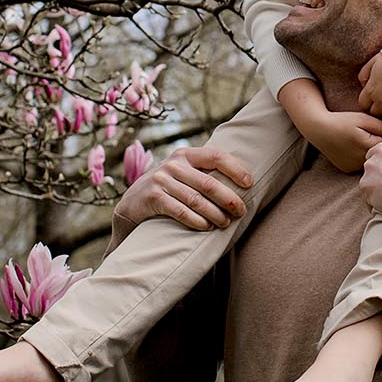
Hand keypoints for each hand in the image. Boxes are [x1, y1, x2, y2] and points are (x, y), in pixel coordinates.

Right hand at [113, 146, 254, 230]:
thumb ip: (203, 173)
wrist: (132, 203)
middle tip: (241, 211)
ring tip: (225, 223)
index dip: (235, 169)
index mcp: (185, 154)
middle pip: (208, 183)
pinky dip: (196, 221)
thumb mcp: (182, 173)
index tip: (249, 183)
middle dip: (229, 199)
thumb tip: (242, 183)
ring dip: (215, 214)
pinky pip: (180, 211)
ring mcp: (161, 180)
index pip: (216, 156)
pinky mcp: (153, 197)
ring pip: (196, 200)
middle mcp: (173, 164)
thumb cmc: (167, 188)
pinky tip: (206, 227)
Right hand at [301, 109, 381, 171]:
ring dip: (376, 157)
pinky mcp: (348, 170)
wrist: (319, 129)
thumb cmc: (343, 121)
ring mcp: (354, 167)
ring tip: (368, 145)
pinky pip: (363, 166)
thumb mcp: (364, 119)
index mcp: (367, 146)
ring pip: (374, 164)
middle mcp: (361, 160)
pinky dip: (364, 160)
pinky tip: (357, 150)